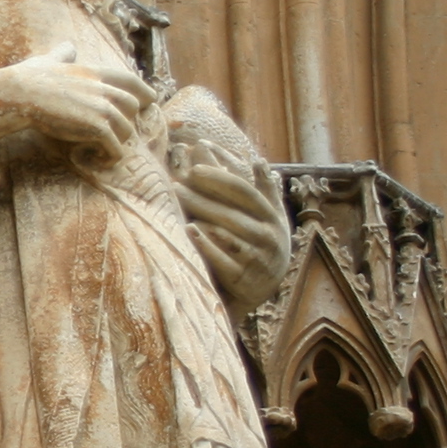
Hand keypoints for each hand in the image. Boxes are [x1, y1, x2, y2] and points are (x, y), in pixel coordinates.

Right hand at [0, 45, 155, 161]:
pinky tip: (103, 159)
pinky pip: (115, 146)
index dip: (144, 91)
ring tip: (108, 148)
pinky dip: (112, 155)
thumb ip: (63, 55)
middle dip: (129, 119)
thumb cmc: (30, 78)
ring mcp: (103, 108)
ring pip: (127, 129)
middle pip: (131, 106)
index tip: (149, 100)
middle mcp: (104, 89)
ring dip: (119, 140)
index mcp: (96, 72)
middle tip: (121, 132)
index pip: (130, 81)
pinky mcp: (97, 127)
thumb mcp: (50, 60)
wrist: (21, 95)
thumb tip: (67, 47)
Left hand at [174, 145, 289, 310]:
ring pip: (227, 232)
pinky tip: (190, 232)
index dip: (221, 176)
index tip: (195, 166)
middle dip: (203, 195)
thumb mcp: (271, 216)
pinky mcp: (244, 278)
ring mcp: (257, 256)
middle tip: (175, 183)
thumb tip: (258, 160)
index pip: (244, 190)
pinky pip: (224, 260)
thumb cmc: (262, 243)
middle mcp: (267, 234)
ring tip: (178, 200)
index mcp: (271, 215)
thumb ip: (263, 190)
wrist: (264, 287)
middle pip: (231, 209)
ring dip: (202, 215)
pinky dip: (207, 246)